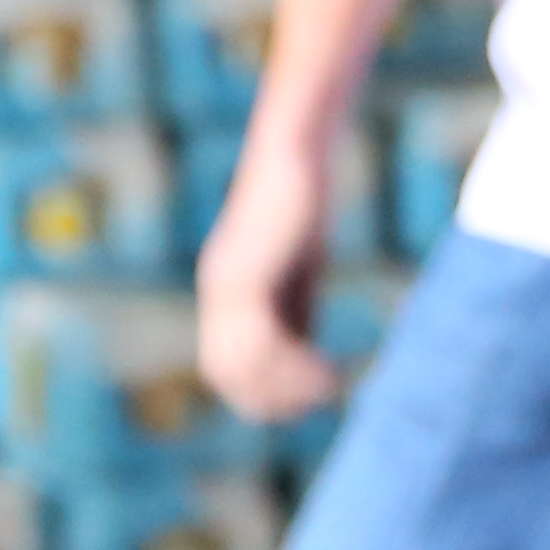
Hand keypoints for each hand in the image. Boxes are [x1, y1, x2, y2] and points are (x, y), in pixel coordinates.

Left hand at [196, 124, 346, 424]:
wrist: (297, 151)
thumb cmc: (304, 203)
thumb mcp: (300, 269)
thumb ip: (295, 311)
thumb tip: (305, 356)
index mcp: (223, 294)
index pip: (224, 369)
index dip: (261, 394)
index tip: (307, 398)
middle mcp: (216, 293)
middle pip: (229, 375)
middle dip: (276, 398)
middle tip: (324, 397)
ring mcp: (226, 283)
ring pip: (247, 364)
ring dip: (292, 386)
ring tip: (333, 383)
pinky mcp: (246, 274)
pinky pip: (265, 341)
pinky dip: (299, 364)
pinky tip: (331, 365)